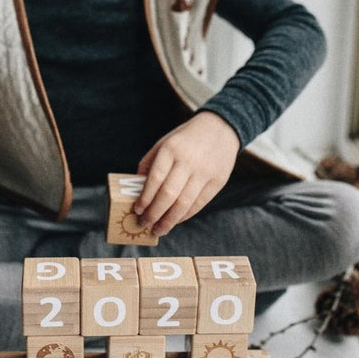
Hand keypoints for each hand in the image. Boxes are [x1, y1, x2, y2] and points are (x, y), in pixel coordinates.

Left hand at [133, 111, 239, 236]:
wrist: (221, 128)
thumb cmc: (186, 138)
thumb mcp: (164, 142)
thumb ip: (149, 163)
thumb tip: (138, 188)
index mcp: (171, 149)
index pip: (155, 179)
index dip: (145, 198)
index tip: (137, 210)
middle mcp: (188, 161)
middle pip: (169, 194)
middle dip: (154, 213)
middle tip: (145, 224)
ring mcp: (205, 172)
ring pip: (184, 203)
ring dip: (169, 220)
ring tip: (159, 229)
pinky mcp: (218, 181)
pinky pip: (199, 204)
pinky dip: (185, 215)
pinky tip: (175, 220)